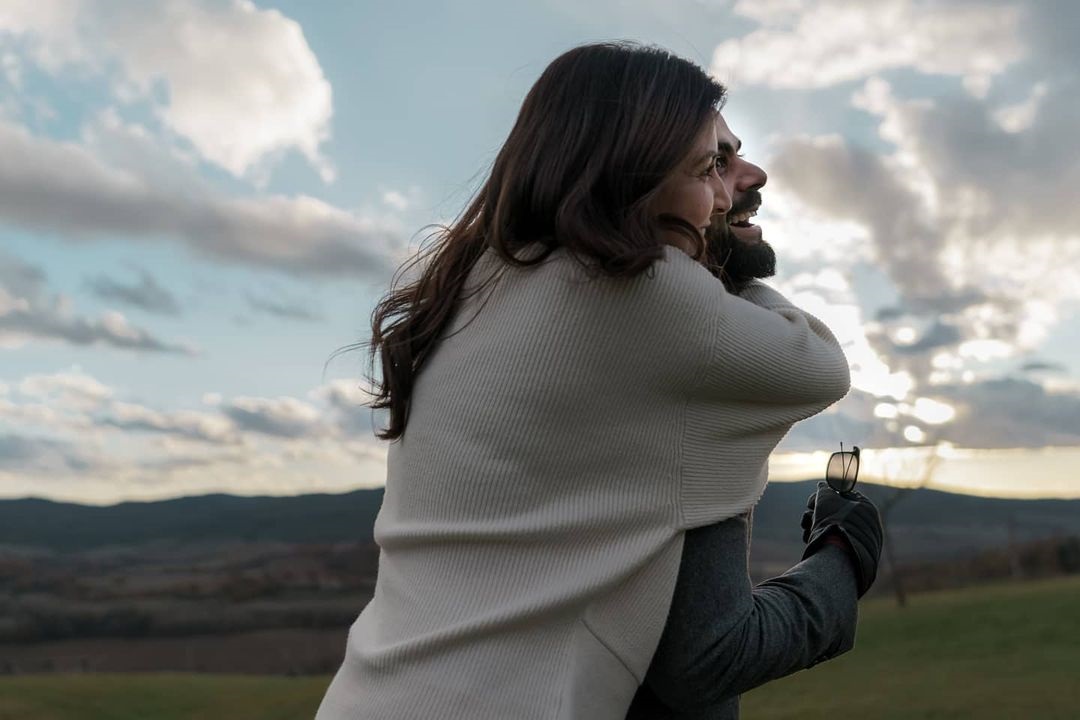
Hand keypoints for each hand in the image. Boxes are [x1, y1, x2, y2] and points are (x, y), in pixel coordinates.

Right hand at [800, 481, 883, 597]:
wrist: (839, 556)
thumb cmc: (833, 521)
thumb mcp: (826, 497)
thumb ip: (824, 489)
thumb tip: (822, 486)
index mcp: (866, 507)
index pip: (844, 494)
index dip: (825, 494)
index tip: (812, 501)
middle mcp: (866, 523)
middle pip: (835, 511)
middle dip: (816, 512)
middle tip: (807, 515)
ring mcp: (859, 539)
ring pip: (831, 525)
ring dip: (814, 523)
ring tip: (806, 528)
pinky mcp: (851, 553)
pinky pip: (834, 540)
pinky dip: (820, 537)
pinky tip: (808, 538)